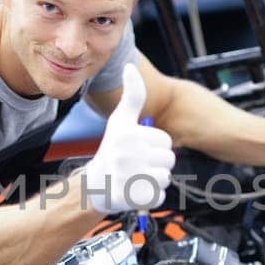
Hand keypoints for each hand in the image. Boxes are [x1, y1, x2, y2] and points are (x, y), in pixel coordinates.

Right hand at [81, 64, 174, 213]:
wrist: (95, 185)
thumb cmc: (112, 149)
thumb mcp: (120, 120)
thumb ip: (132, 95)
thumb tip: (130, 66)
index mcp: (128, 134)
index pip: (166, 141)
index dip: (155, 147)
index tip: (136, 149)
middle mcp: (127, 154)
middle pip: (169, 161)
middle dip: (157, 164)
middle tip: (136, 165)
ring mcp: (129, 178)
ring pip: (165, 178)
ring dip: (154, 180)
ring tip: (135, 177)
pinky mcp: (132, 198)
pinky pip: (159, 197)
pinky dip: (150, 197)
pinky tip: (134, 191)